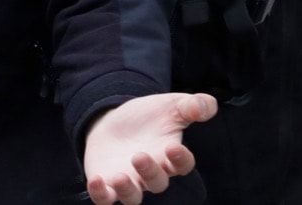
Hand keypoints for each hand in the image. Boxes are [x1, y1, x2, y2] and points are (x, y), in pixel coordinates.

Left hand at [83, 93, 216, 204]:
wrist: (114, 120)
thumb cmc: (149, 117)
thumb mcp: (171, 106)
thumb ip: (192, 106)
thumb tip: (206, 106)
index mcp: (170, 157)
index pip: (182, 165)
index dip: (180, 159)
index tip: (173, 146)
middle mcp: (151, 174)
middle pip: (157, 183)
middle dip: (150, 172)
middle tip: (140, 155)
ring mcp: (129, 181)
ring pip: (132, 197)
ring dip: (127, 190)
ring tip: (120, 176)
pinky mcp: (106, 184)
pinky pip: (104, 198)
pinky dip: (100, 194)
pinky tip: (95, 181)